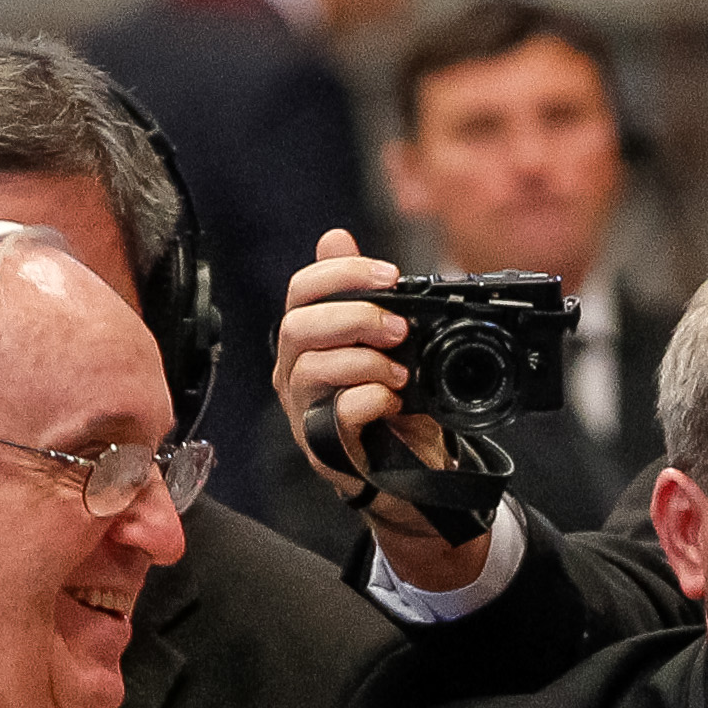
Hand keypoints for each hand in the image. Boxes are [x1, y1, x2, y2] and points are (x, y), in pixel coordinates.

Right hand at [273, 229, 491, 590]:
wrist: (413, 470)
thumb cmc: (393, 402)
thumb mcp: (386, 342)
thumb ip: (359, 293)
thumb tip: (333, 237)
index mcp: (307, 340)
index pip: (301, 292)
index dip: (341, 273)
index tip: (389, 275)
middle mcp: (294, 374)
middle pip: (296, 327)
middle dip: (354, 317)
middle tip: (398, 328)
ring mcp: (303, 412)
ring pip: (311, 369)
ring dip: (365, 361)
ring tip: (401, 370)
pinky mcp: (322, 450)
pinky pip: (333, 414)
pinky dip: (369, 399)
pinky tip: (392, 400)